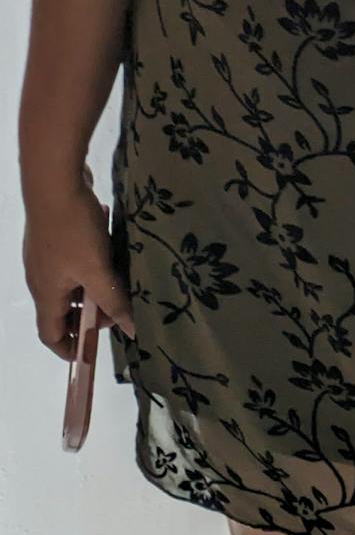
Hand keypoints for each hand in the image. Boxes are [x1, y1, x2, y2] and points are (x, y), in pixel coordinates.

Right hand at [22, 164, 134, 363]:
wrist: (55, 180)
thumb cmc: (74, 231)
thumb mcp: (97, 270)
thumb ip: (114, 300)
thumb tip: (132, 331)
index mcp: (47, 293)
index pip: (50, 334)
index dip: (68, 348)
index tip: (90, 354)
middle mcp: (42, 278)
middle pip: (63, 310)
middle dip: (90, 316)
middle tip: (120, 313)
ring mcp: (47, 256)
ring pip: (71, 284)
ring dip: (94, 289)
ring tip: (122, 286)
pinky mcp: (56, 236)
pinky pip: (75, 262)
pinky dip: (92, 267)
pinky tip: (114, 256)